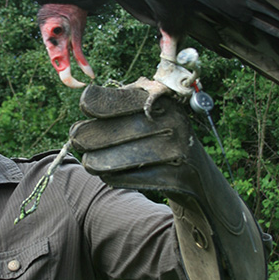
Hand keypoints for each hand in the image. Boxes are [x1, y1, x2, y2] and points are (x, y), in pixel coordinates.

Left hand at [70, 85, 269, 279]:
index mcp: (166, 101)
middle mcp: (174, 123)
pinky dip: (116, 177)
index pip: (121, 100)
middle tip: (76, 140)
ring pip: (119, 159)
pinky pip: (132, 179)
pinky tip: (109, 175)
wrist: (202, 179)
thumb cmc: (164, 137)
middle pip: (115, 132)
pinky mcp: (177, 179)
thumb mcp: (151, 112)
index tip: (84, 106)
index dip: (98, 102)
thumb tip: (89, 101)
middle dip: (89, 136)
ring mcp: (177, 152)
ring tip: (88, 161)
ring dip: (97, 161)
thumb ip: (123, 101)